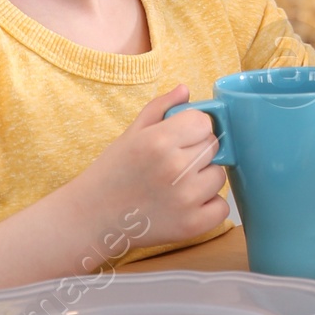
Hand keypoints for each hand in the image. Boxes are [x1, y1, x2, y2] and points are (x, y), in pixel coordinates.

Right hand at [70, 86, 229, 257]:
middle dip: (197, 152)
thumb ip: (160, 107)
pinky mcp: (193, 225)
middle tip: (173, 164)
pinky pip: (221, 207)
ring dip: (204, 179)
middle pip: (213, 147)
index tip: (180, 139)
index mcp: (159, 141)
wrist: (93, 218)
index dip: (194, 129)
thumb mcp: (131, 133)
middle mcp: (175, 169)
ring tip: (176, 186)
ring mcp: (186, 199)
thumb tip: (185, 89)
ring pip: (219, 176)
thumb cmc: (112, 173)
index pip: (204, 122)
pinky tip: (185, 205)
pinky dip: (208, 207)